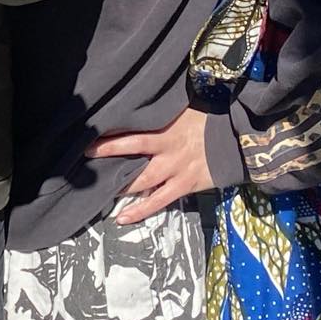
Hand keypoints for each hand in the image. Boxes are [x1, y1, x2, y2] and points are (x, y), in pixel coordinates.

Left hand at [91, 108, 216, 224]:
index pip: (133, 132)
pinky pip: (159, 202)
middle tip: (84, 159)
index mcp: (166, 130)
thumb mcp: (184, 111)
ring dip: (120, 186)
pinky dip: (140, 211)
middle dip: (108, 155)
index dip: (112, 136)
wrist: (236, 142)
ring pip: (143, 181)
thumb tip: (141, 102)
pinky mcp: (184, 186)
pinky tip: (122, 217)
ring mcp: (175, 170)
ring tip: (99, 189)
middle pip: (133, 152)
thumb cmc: (208, 122)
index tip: (89, 137)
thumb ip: (163, 113)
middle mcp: (168, 151)